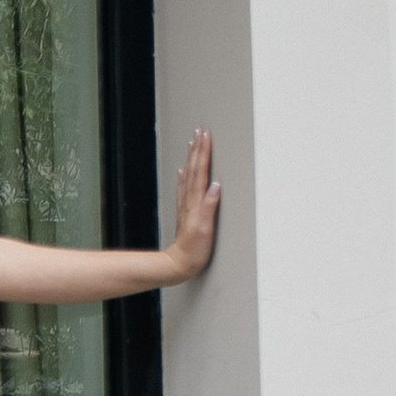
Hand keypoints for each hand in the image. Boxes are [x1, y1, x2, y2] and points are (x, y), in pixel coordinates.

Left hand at [163, 129, 220, 280]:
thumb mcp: (205, 228)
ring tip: (193, 143)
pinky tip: (184, 170)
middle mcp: (189, 200)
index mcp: (196, 202)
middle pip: (193, 169)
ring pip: (188, 174)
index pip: (200, 172)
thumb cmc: (194, 249)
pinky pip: (184, 187)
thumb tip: (216, 185)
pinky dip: (185, 175)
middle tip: (200, 132)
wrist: (179, 263)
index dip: (203, 153)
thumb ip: (210, 206)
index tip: (206, 136)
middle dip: (197, 149)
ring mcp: (186, 205)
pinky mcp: (185, 212)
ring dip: (191, 158)